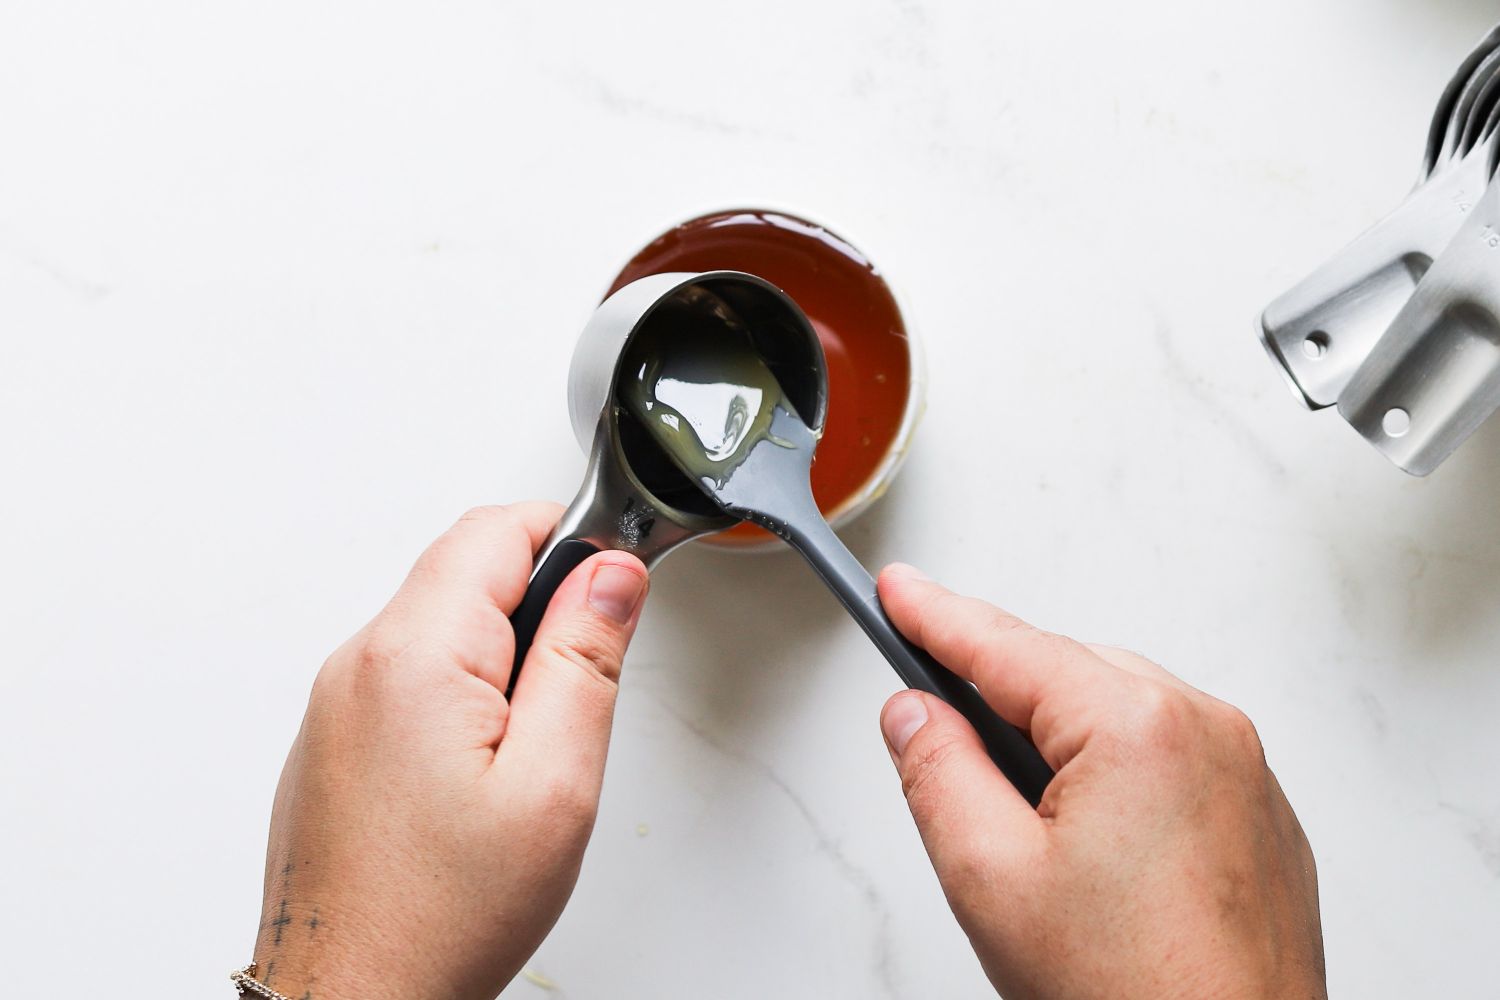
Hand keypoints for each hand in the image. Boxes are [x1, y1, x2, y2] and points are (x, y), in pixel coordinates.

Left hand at [249, 504, 649, 999]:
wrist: (351, 997)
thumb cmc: (441, 914)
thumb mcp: (554, 784)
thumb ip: (585, 659)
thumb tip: (610, 572)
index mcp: (415, 654)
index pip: (496, 528)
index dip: (570, 538)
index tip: (612, 586)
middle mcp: (360, 662)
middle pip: (465, 567)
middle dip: (539, 599)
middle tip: (577, 687)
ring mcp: (338, 700)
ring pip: (439, 620)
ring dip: (501, 648)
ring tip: (531, 745)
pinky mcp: (334, 736)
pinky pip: (408, 670)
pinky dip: (460, 686)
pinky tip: (482, 768)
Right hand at [875, 564, 1324, 999]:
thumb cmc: (1135, 997)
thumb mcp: (989, 878)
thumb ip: (938, 771)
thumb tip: (915, 712)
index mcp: (1138, 729)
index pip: (1007, 647)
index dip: (936, 614)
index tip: (898, 589)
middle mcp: (1206, 731)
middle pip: (1065, 674)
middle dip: (996, 691)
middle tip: (931, 720)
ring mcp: (1243, 772)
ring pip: (1116, 710)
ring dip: (1055, 736)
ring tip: (1018, 822)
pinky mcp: (1259, 815)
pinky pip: (1167, 753)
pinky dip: (1112, 768)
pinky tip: (1083, 841)